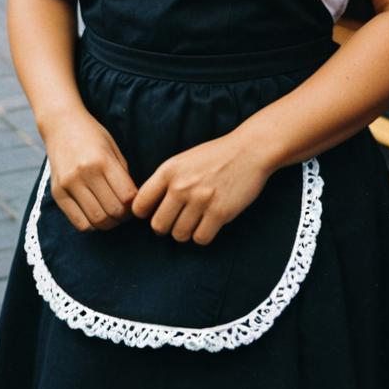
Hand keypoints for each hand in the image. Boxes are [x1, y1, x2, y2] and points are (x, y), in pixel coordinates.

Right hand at [45, 112, 136, 232]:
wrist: (61, 124)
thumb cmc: (92, 135)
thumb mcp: (113, 148)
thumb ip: (123, 174)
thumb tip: (133, 202)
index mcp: (102, 160)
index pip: (127, 196)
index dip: (136, 205)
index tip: (136, 203)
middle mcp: (84, 173)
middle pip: (112, 211)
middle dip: (124, 217)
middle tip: (126, 213)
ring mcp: (68, 184)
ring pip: (96, 220)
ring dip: (109, 224)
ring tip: (112, 216)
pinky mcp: (57, 193)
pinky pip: (78, 223)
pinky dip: (91, 225)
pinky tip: (95, 215)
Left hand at [132, 132, 270, 245]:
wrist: (249, 150)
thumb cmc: (215, 156)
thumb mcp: (183, 160)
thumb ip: (165, 181)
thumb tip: (146, 208)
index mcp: (168, 170)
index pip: (140, 205)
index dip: (144, 214)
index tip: (154, 213)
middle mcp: (181, 186)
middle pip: (158, 226)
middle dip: (166, 227)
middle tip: (176, 221)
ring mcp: (200, 199)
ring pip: (179, 235)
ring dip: (186, 232)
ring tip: (195, 220)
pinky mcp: (219, 212)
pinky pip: (201, 238)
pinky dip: (203, 235)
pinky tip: (209, 223)